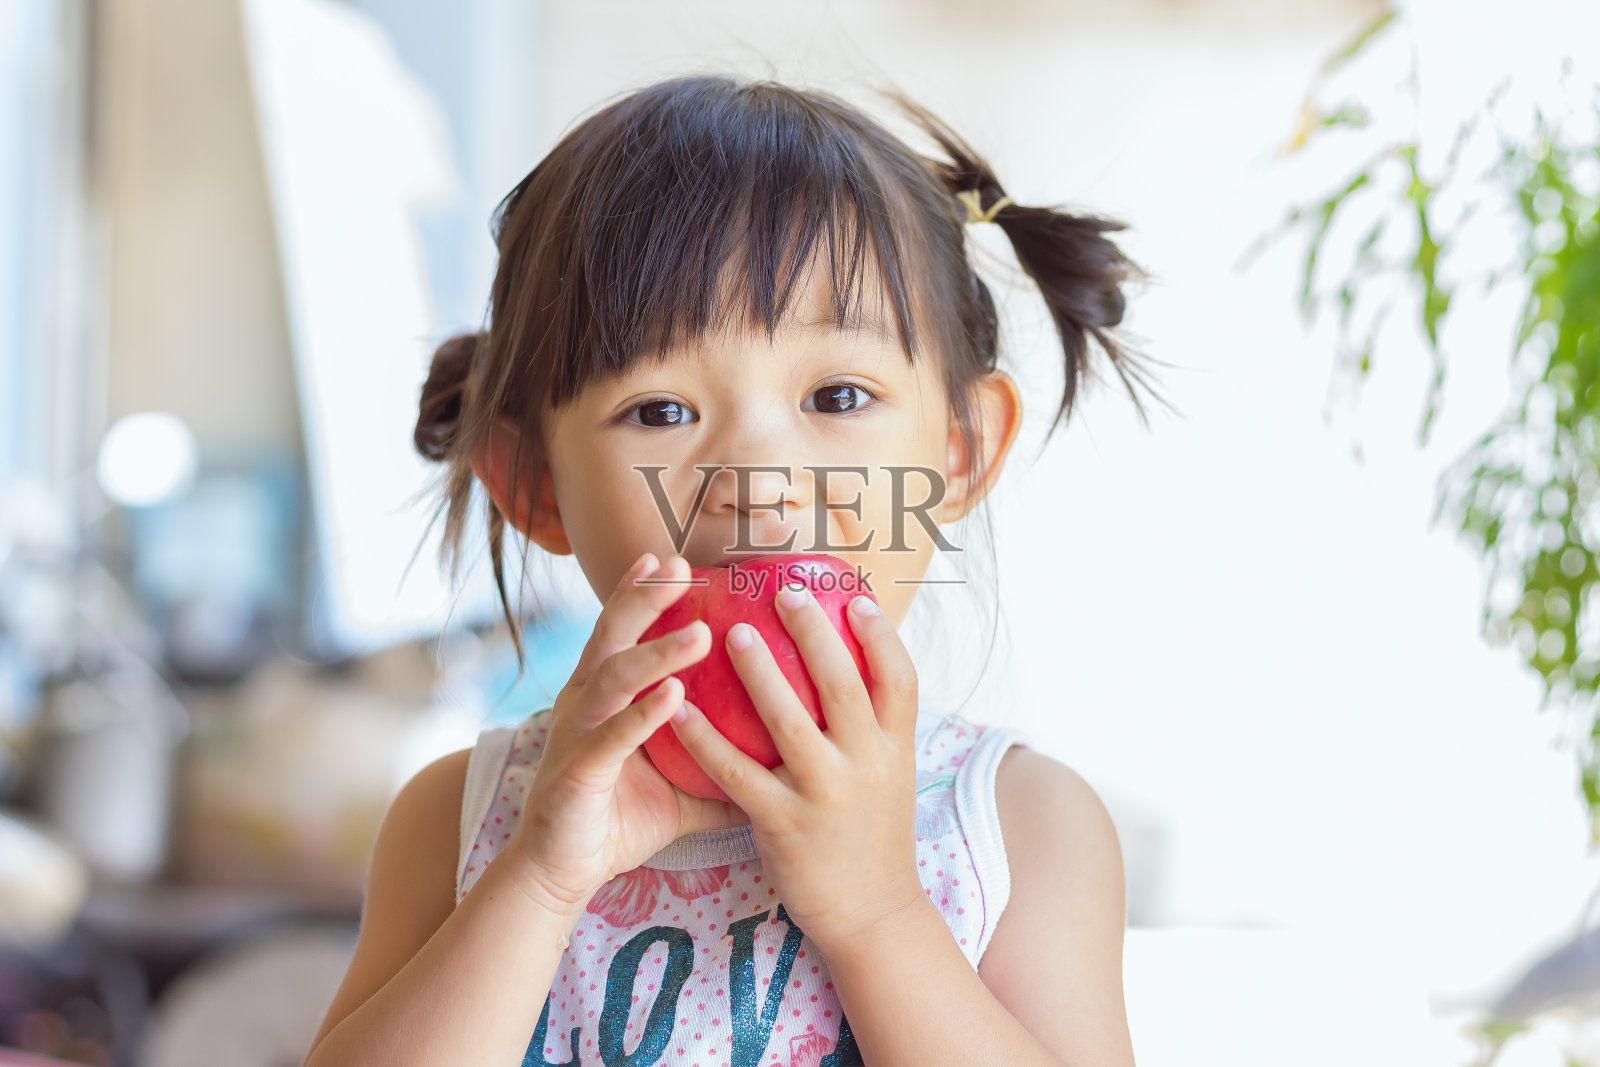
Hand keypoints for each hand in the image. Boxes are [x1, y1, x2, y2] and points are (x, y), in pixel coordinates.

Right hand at [505, 552, 749, 915]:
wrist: (562, 872)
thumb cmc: (618, 820)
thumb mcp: (680, 784)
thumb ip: (721, 761)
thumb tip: (782, 756)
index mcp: (603, 696)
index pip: (622, 630)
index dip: (641, 591)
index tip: (672, 557)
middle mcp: (584, 703)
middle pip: (612, 634)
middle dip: (644, 597)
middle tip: (679, 566)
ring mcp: (576, 733)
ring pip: (613, 677)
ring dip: (656, 653)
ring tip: (700, 634)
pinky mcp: (576, 770)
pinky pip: (611, 736)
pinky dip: (642, 714)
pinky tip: (672, 696)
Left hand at [666, 580, 926, 947]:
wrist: (870, 913)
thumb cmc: (870, 832)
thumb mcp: (890, 773)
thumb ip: (873, 724)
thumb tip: (853, 660)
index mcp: (897, 748)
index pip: (900, 679)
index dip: (879, 635)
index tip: (853, 596)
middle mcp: (868, 766)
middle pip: (842, 686)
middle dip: (814, 633)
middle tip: (785, 590)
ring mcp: (825, 795)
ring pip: (788, 721)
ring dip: (758, 672)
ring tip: (729, 632)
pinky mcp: (783, 824)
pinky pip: (736, 773)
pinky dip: (705, 738)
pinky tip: (679, 709)